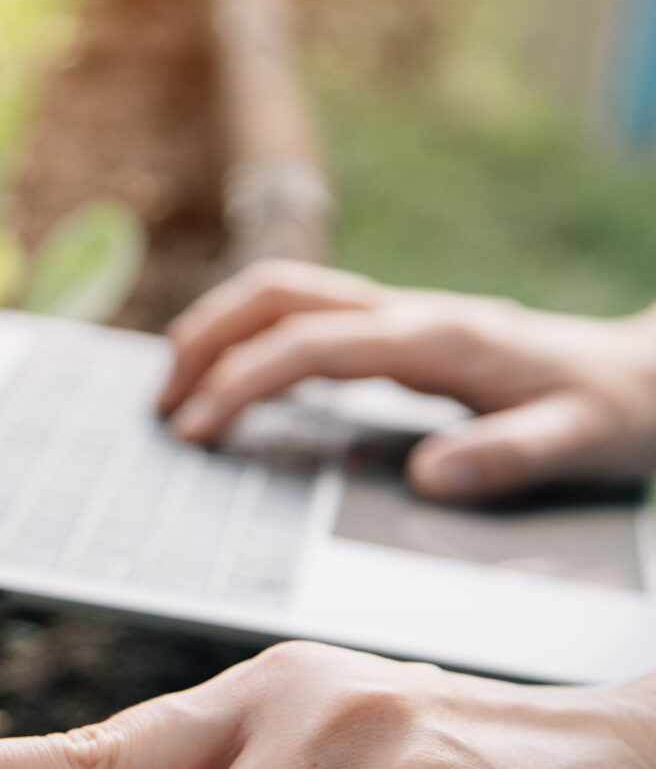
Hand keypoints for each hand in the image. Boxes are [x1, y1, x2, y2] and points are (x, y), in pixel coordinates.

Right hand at [155, 259, 655, 500]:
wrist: (645, 376)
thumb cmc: (614, 414)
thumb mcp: (581, 445)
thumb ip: (510, 458)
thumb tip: (428, 476)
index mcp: (435, 339)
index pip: (309, 344)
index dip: (242, 382)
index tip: (194, 428)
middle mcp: (406, 315)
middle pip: (276, 293)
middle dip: (205, 339)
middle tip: (161, 405)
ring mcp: (397, 318)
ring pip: (282, 293)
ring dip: (218, 330)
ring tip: (176, 390)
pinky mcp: (394, 333)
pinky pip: (301, 318)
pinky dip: (249, 339)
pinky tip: (234, 384)